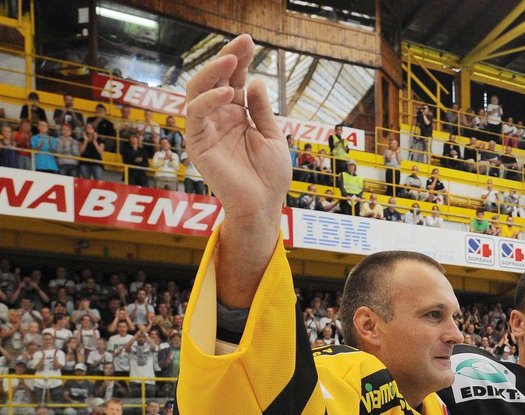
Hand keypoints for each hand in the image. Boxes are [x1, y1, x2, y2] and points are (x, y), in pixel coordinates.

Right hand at [185, 34, 289, 226]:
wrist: (263, 205)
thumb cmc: (269, 176)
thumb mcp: (272, 136)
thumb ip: (261, 110)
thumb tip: (255, 80)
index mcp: (238, 116)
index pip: (235, 81)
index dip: (241, 61)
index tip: (249, 41)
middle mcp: (219, 118)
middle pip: (216, 80)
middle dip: (227, 59)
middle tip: (242, 43)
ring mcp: (206, 129)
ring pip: (198, 90)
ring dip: (214, 73)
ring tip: (232, 61)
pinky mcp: (197, 143)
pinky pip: (196, 114)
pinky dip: (210, 100)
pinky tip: (229, 93)